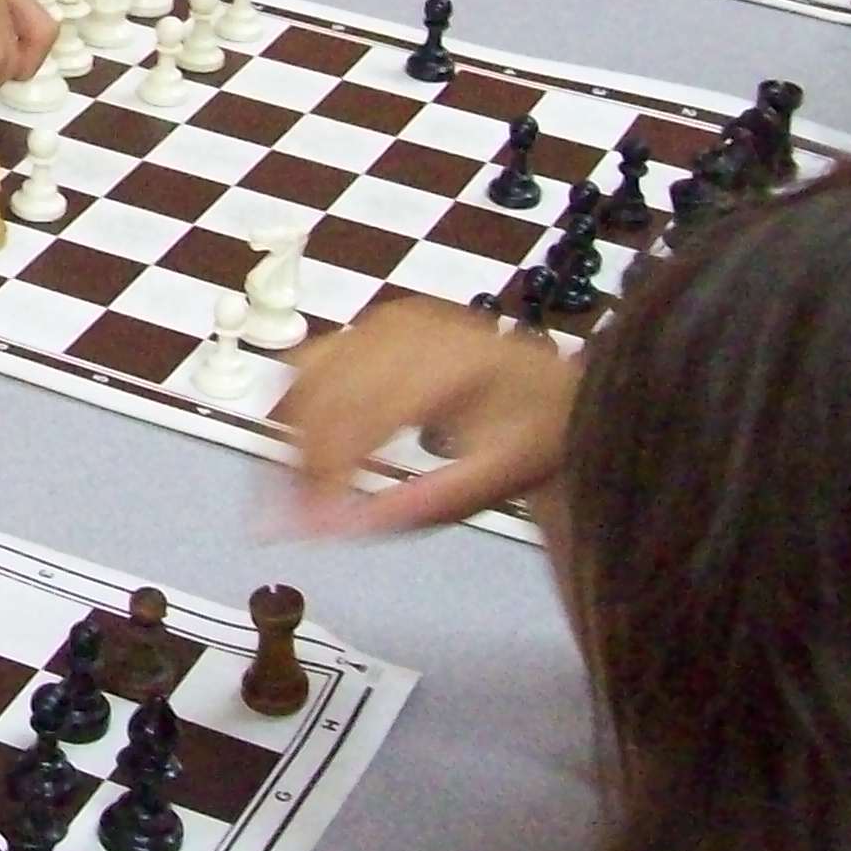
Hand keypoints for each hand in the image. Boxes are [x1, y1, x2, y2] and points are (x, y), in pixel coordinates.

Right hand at [275, 294, 577, 534]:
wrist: (558, 393)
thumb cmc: (535, 437)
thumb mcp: (495, 480)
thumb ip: (422, 505)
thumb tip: (342, 529)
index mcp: (450, 364)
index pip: (363, 413)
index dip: (326, 470)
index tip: (308, 525)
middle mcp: (411, 331)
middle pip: (326, 389)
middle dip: (300, 458)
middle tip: (294, 517)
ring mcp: (390, 321)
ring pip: (308, 370)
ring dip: (293, 429)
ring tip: (296, 485)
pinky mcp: (377, 325)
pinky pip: (317, 358)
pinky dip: (303, 403)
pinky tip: (308, 443)